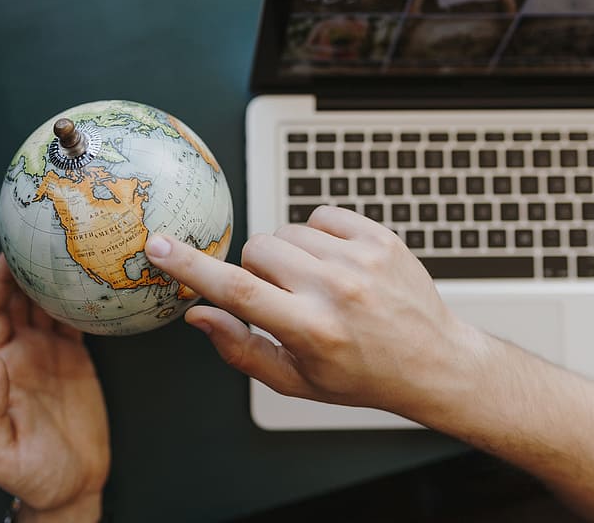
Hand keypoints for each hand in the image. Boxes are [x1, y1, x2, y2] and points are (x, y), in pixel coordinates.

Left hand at [0, 254, 109, 521]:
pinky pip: (74, 320)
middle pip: (17, 298)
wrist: (70, 488)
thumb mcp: (1, 454)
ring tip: (65, 246)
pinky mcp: (76, 359)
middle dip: (23, 266)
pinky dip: (79, 298)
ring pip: (45, 303)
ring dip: (50, 276)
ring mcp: (49, 354)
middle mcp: (22, 354)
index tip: (6, 256)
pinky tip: (88, 279)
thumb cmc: (32, 477)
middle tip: (39, 236)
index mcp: (0, 369)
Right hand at [145, 206, 487, 419]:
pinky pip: (320, 214)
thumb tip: (198, 313)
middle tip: (283, 297)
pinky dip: (318, 236)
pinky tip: (336, 264)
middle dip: (257, 271)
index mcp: (311, 329)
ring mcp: (362, 258)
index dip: (190, 266)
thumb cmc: (360, 377)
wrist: (434, 361)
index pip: (236, 289)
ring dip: (289, 255)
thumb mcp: (294, 380)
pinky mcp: (381, 237)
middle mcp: (336, 289)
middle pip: (258, 250)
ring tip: (317, 285)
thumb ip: (240, 348)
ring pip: (287, 231)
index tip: (159, 245)